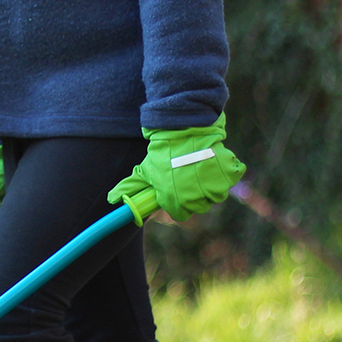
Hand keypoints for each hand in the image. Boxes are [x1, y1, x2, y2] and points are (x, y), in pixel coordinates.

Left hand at [107, 115, 244, 224]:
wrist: (184, 127)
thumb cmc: (163, 150)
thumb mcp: (145, 169)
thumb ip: (130, 187)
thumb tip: (112, 199)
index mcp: (174, 200)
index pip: (179, 214)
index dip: (176, 202)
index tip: (175, 190)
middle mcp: (196, 198)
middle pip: (198, 206)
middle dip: (193, 194)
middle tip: (186, 175)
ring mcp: (215, 186)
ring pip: (215, 194)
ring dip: (209, 183)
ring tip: (198, 166)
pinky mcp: (229, 174)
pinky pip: (230, 178)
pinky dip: (225, 170)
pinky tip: (212, 159)